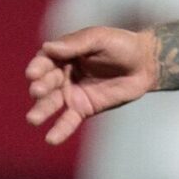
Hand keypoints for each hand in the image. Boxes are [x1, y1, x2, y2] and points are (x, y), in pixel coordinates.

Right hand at [25, 26, 156, 144]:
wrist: (145, 64)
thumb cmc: (121, 45)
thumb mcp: (99, 38)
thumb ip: (76, 44)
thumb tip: (47, 47)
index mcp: (64, 54)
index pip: (46, 61)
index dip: (38, 67)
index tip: (33, 74)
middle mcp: (63, 74)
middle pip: (47, 82)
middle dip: (40, 88)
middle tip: (37, 92)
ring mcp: (72, 92)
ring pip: (53, 103)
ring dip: (42, 111)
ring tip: (33, 119)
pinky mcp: (83, 108)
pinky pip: (68, 120)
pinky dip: (60, 130)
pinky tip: (51, 139)